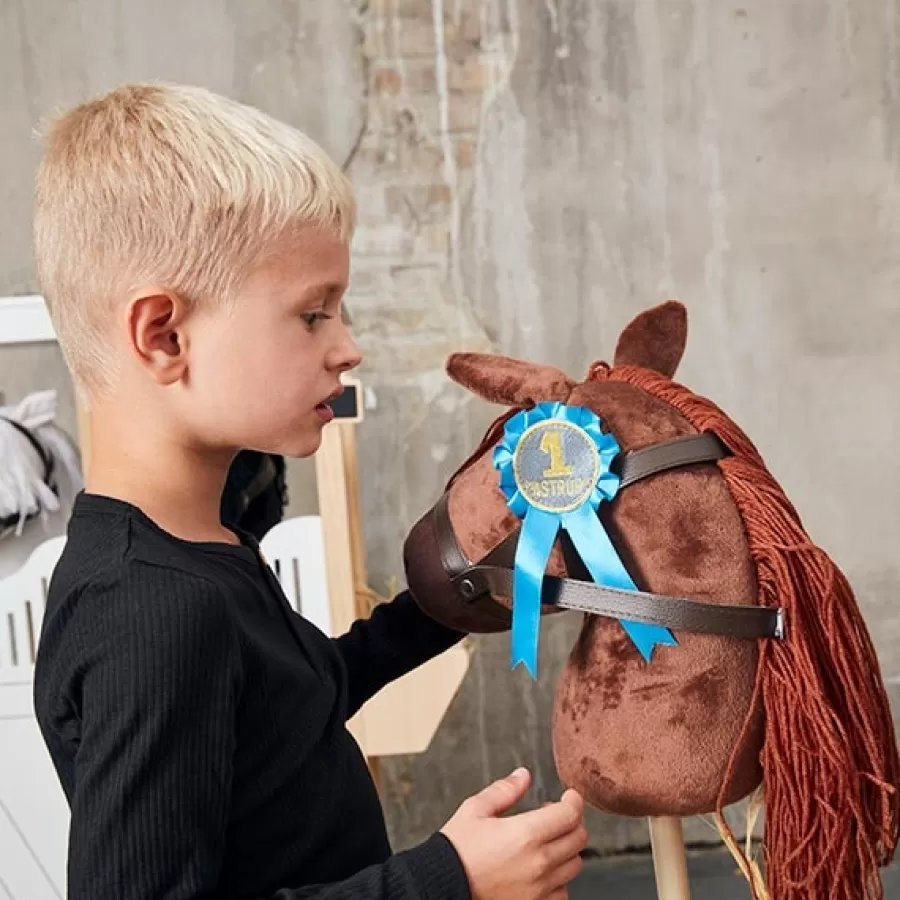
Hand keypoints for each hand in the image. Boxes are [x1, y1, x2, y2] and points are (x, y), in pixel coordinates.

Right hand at [440, 768, 587, 899]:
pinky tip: (542, 869)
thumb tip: (523, 775)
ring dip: (566, 849)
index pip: (569, 814)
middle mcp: (538, 863)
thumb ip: (504, 790)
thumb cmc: (457, 849)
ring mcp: (539, 889)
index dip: (573, 801)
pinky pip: (562, 892)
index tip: (569, 796)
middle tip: (553, 815)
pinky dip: (559, 879)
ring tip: (546, 841)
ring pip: (574, 865)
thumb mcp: (475, 809)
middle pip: (578, 838)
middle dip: (571, 821)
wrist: (442, 886)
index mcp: (525, 834)